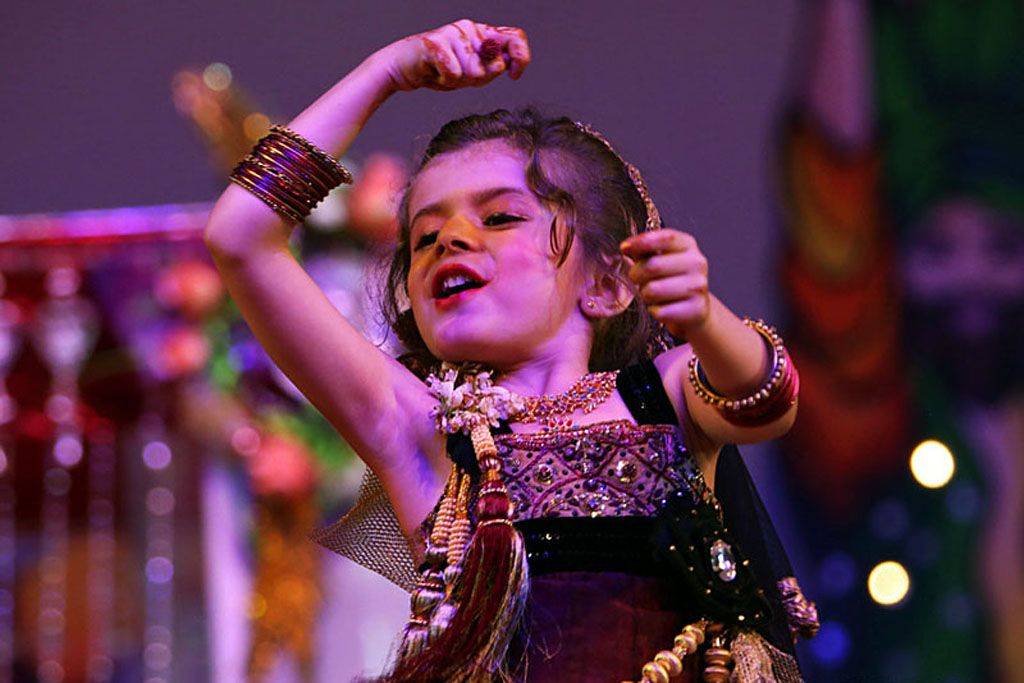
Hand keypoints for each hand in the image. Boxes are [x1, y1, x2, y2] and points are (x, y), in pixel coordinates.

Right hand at [378, 20, 529, 91]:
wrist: (403, 68)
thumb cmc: (439, 71)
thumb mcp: (472, 74)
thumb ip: (490, 70)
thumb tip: (505, 65)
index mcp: (482, 34)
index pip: (514, 38)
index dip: (521, 57)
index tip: (514, 76)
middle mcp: (470, 29)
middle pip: (493, 65)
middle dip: (480, 80)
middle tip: (461, 77)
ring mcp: (452, 33)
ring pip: (473, 72)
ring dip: (459, 82)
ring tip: (445, 74)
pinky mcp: (436, 43)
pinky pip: (454, 73)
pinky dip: (446, 81)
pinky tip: (436, 73)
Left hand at [621, 229, 710, 338]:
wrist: (695, 307)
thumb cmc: (672, 279)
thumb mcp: (661, 258)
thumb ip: (644, 250)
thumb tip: (627, 247)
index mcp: (688, 245)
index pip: (665, 237)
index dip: (641, 242)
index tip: (625, 248)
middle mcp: (697, 263)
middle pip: (653, 266)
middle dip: (637, 274)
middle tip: (638, 278)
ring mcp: (698, 287)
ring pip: (653, 290)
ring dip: (645, 294)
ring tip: (653, 294)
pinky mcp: (696, 310)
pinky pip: (660, 311)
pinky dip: (655, 311)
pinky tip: (663, 307)